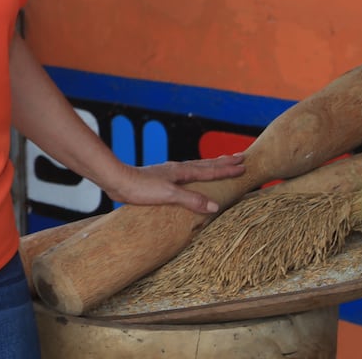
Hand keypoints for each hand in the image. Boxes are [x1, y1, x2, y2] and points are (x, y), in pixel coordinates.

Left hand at [103, 154, 245, 213]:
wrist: (118, 181)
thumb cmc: (141, 188)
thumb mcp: (169, 195)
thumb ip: (192, 199)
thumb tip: (215, 205)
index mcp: (182, 172)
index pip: (210, 170)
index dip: (227, 170)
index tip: (244, 165)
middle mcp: (177, 169)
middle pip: (206, 164)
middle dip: (223, 162)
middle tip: (240, 156)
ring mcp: (169, 173)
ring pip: (196, 167)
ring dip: (211, 164)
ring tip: (220, 162)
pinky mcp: (161, 179)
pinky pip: (186, 174)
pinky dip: (196, 172)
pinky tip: (191, 176)